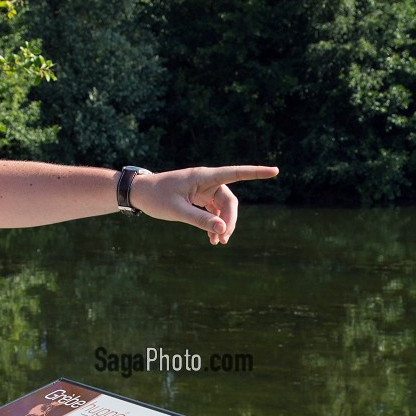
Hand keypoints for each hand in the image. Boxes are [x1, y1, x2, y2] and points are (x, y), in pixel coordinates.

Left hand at [133, 165, 278, 244]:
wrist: (139, 193)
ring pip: (222, 207)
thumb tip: (224, 229)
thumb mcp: (177, 211)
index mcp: (203, 177)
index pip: (235, 173)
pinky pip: (213, 211)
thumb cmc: (156, 197)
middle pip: (229, 200)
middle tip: (225, 239)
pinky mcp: (199, 198)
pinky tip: (213, 239)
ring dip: (223, 224)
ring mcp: (203, 190)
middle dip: (230, 219)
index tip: (275, 171)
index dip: (256, 173)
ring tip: (219, 243)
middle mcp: (206, 181)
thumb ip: (200, 220)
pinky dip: (214, 224)